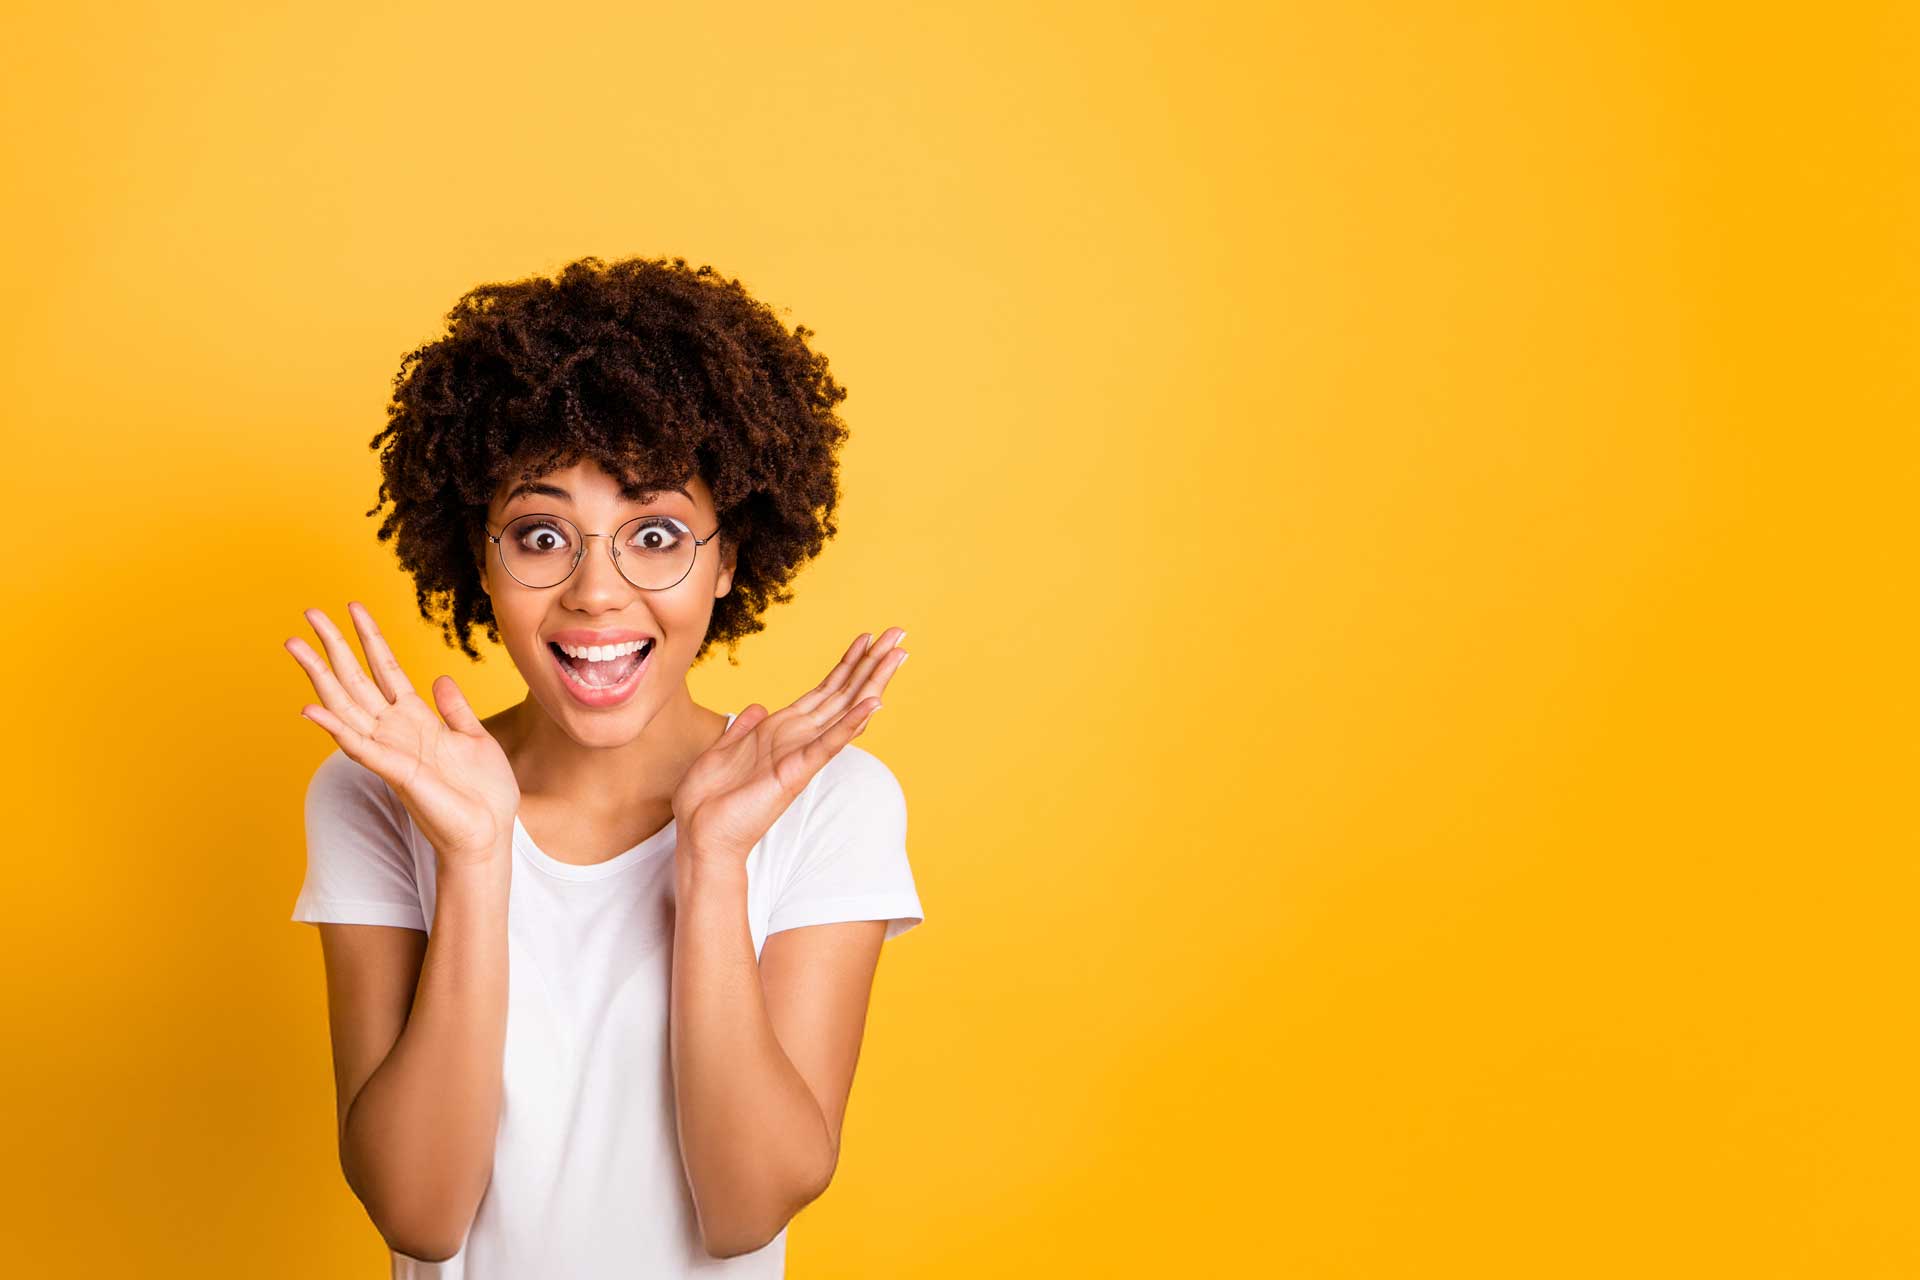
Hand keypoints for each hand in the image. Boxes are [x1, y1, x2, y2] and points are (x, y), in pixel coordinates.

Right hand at [286, 602, 520, 869]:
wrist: (489, 833)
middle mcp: (396, 731)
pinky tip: (310, 709)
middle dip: (333, 646)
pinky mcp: (396, 772)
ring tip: (295, 646)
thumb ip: (455, 710)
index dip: (370, 637)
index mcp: (417, 720)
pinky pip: (360, 747)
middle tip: (308, 612)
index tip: (353, 606)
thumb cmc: (483, 793)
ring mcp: (392, 750)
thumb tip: (440, 678)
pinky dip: (335, 728)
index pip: (387, 669)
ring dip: (320, 676)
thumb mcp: (475, 739)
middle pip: (356, 679)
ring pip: (346, 706)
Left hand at [672, 627, 909, 867]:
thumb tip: (757, 707)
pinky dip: (850, 724)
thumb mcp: (723, 749)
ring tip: (897, 656)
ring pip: (845, 710)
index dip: (848, 663)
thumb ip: (744, 727)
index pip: (825, 691)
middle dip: (872, 663)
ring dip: (873, 682)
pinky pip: (828, 745)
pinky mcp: (795, 772)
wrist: (700, 835)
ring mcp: (801, 755)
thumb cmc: (709, 800)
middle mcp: (799, 739)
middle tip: (900, 633)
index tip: (869, 637)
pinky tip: (873, 705)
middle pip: (844, 693)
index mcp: (783, 730)